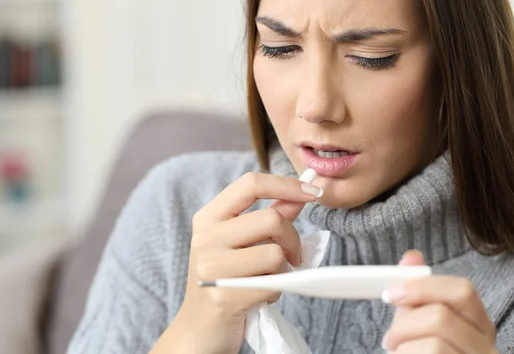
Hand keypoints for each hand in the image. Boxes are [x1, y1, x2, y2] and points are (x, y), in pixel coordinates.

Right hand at [152, 172, 321, 353]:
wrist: (200, 330)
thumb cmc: (227, 281)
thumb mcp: (242, 243)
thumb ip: (271, 215)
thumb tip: (303, 191)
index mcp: (208, 218)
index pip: (251, 183)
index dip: (286, 184)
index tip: (313, 192)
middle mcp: (205, 238)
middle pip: (271, 219)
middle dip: (293, 239)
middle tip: (293, 257)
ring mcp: (211, 266)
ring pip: (276, 253)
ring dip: (284, 270)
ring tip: (270, 279)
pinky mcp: (224, 296)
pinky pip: (273, 283)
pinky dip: (278, 290)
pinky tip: (263, 296)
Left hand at [381, 251, 497, 353]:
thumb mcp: (424, 324)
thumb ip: (419, 294)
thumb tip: (411, 258)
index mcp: (479, 326)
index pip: (462, 291)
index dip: (422, 287)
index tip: (390, 293)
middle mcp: (485, 350)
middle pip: (441, 318)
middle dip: (403, 325)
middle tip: (390, 339)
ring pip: (433, 347)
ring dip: (403, 350)